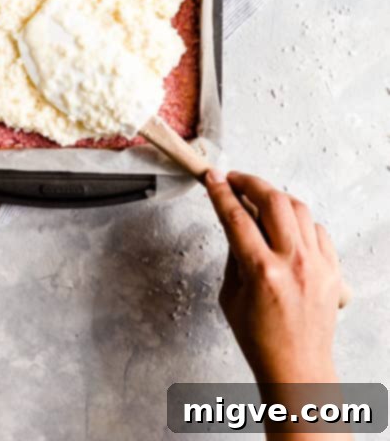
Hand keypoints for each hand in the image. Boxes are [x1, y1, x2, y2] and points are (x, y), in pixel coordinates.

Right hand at [206, 170, 341, 383]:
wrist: (297, 368)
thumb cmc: (259, 339)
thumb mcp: (230, 295)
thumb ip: (234, 254)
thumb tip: (234, 220)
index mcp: (262, 272)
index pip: (236, 217)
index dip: (220, 193)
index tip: (212, 177)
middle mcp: (293, 263)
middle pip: (272, 200)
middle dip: (249, 182)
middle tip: (234, 180)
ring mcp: (317, 265)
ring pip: (298, 208)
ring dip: (275, 197)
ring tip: (259, 199)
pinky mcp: (333, 269)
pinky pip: (317, 229)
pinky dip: (299, 221)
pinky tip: (286, 226)